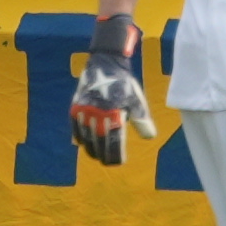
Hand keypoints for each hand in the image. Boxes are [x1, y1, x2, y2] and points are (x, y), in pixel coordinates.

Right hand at [73, 13, 151, 169]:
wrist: (106, 63)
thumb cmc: (124, 84)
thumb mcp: (136, 100)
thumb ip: (142, 120)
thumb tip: (150, 137)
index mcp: (115, 114)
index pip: (114, 144)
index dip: (116, 156)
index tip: (120, 161)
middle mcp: (98, 115)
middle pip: (99, 144)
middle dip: (103, 155)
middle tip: (107, 161)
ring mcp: (85, 111)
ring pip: (86, 138)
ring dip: (91, 149)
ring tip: (97, 154)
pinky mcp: (76, 106)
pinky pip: (75, 128)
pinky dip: (80, 137)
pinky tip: (85, 141)